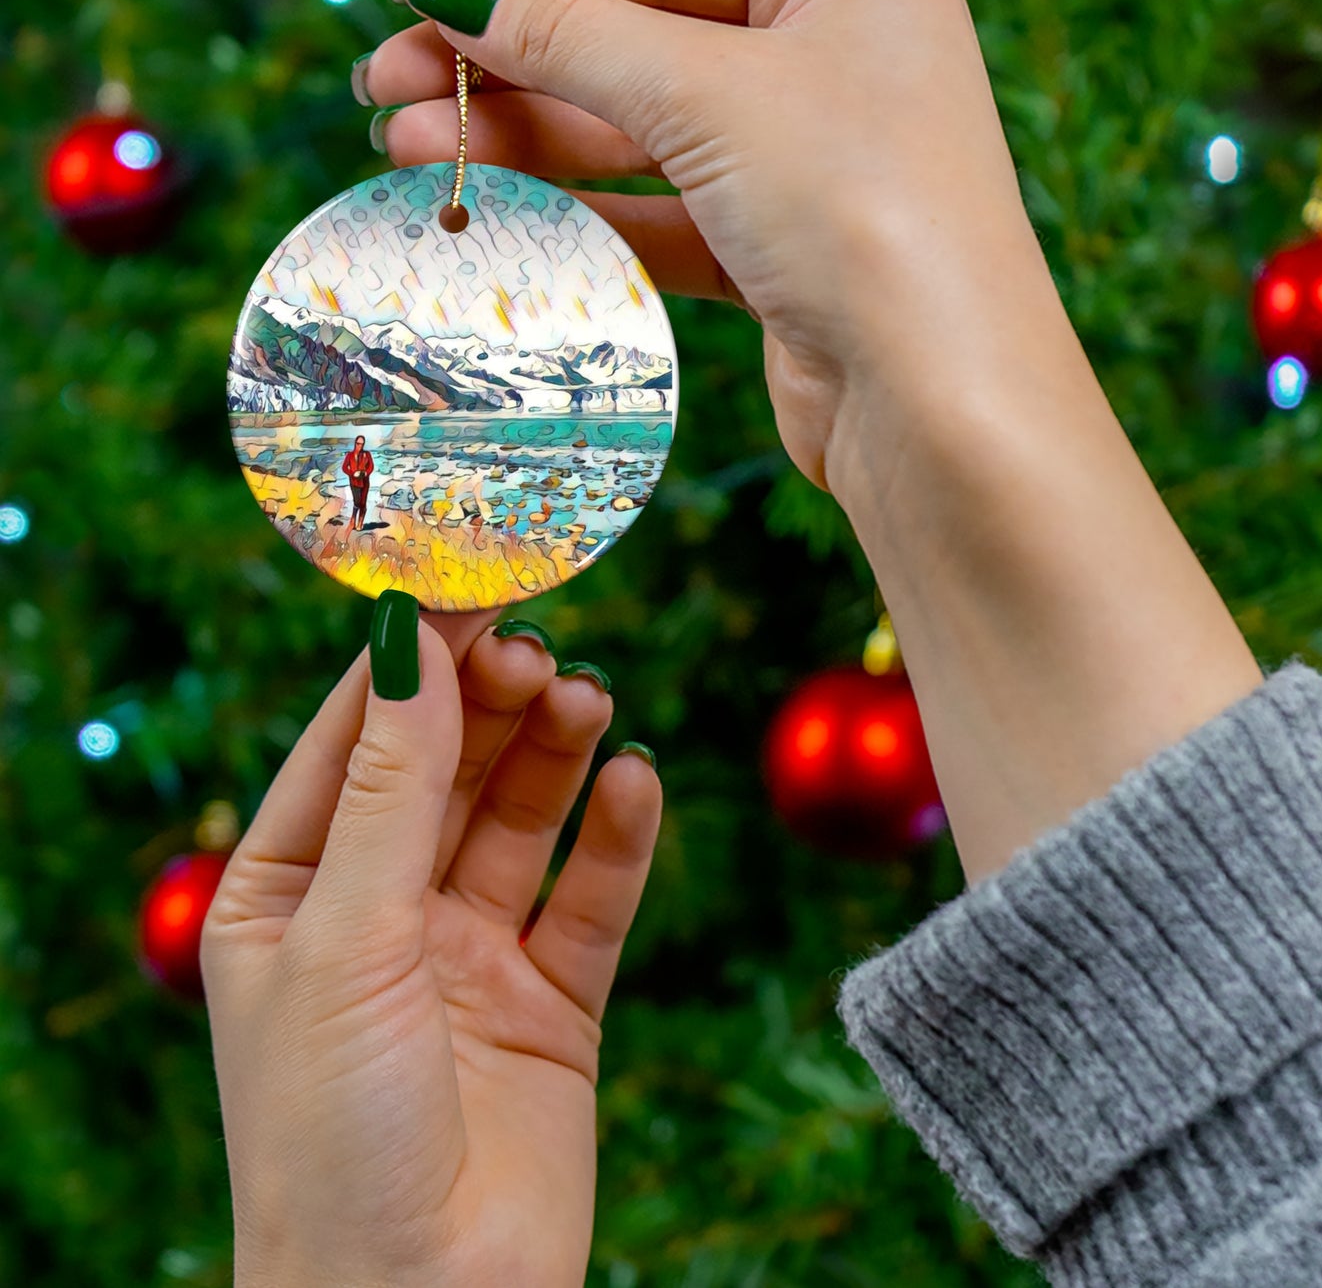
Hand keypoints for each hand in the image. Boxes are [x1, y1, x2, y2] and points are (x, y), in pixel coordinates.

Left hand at [202, 608, 661, 1287]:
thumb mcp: (346, 939)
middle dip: (490, 702)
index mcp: (289, 893)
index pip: (354, 740)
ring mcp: (469, 955)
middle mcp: (380, 913)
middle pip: (447, 767)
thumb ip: (392, 788)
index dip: (411, 660)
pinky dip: (617, 837)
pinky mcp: (552, 1002)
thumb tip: (413, 642)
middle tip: (539, 648)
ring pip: (522, 818)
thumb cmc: (331, 1136)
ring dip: (555, 753)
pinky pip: (591, 897)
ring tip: (587, 699)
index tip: (470, 581)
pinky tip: (635, 784)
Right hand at [361, 0, 1048, 500]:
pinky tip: (491, 209)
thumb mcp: (707, 95)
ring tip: (406, 150)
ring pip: (640, 133)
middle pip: (636, 39)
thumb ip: (571, 36)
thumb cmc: (860, 212)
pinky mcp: (782, 253)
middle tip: (384, 85)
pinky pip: (662, 214)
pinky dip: (581, 213)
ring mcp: (809, 159)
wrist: (939, 406)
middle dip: (508, 64)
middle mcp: (834, 54)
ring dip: (525, 141)